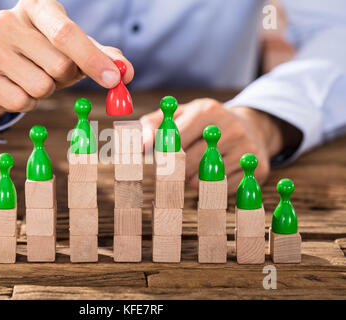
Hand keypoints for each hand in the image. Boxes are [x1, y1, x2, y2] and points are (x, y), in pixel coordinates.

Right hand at [0, 0, 133, 126]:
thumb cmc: (43, 52)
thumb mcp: (73, 49)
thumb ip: (102, 56)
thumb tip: (126, 72)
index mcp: (36, 7)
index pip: (67, 33)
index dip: (93, 59)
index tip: (114, 80)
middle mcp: (8, 21)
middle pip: (59, 65)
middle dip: (65, 76)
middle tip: (54, 69)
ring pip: (41, 87)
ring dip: (47, 90)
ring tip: (34, 76)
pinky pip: (22, 102)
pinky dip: (29, 102)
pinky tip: (18, 86)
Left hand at [141, 98, 283, 193]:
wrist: (250, 127)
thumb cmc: (204, 123)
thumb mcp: (181, 115)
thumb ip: (154, 125)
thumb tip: (141, 145)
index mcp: (207, 110)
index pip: (175, 138)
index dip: (162, 152)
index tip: (157, 158)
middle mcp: (230, 127)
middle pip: (188, 161)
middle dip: (177, 169)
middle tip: (176, 167)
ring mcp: (246, 148)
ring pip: (205, 178)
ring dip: (192, 179)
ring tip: (196, 168)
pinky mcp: (258, 168)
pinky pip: (223, 188)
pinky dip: (213, 187)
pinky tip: (217, 173)